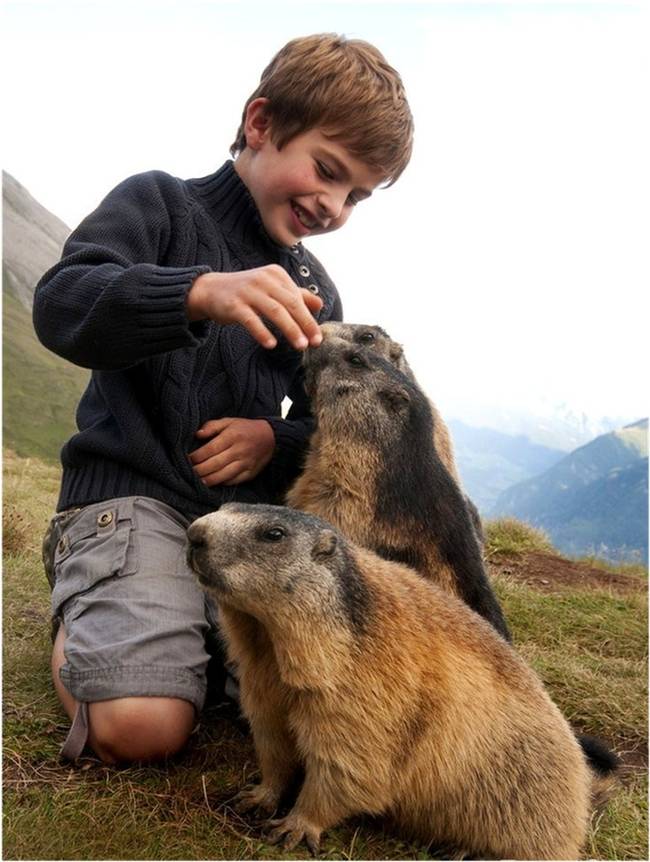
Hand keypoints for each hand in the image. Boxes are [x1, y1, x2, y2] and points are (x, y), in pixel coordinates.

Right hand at [186, 266, 322, 350]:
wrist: (210, 290)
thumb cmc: (247, 292)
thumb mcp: (272, 289)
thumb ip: (296, 295)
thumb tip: (320, 304)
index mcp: (276, 275)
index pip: (297, 298)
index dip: (310, 318)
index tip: (318, 337)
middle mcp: (264, 280)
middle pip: (290, 304)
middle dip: (305, 324)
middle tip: (315, 342)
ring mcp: (248, 291)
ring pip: (275, 311)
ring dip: (290, 329)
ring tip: (300, 346)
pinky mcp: (234, 304)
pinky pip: (251, 320)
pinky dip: (262, 332)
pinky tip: (272, 344)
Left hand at [189, 418, 274, 486]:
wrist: (272, 438)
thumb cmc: (246, 429)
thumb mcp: (229, 421)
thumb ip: (212, 426)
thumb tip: (197, 434)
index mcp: (232, 436)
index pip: (210, 449)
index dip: (196, 456)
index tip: (188, 459)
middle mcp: (239, 450)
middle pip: (215, 464)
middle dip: (199, 470)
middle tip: (189, 472)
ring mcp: (246, 463)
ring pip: (223, 475)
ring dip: (209, 480)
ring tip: (198, 480)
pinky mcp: (250, 473)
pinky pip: (234, 481)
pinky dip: (222, 483)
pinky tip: (213, 482)